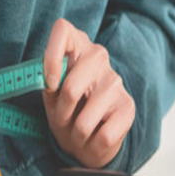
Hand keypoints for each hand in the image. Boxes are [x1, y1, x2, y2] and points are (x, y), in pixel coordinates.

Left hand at [42, 18, 134, 167]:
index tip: (49, 83)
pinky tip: (94, 139)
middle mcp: (98, 57)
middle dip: (61, 112)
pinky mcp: (128, 106)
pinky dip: (92, 146)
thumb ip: (46, 82)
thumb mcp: (50, 95)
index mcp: (76, 47)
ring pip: (84, 120)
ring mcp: (116, 81)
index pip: (62, 29)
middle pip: (71, 86)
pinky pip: (103, 136)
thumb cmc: (66, 110)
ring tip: (78, 131)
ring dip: (75, 134)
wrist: (88, 140)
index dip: (51, 56)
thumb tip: (47, 80)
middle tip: (62, 120)